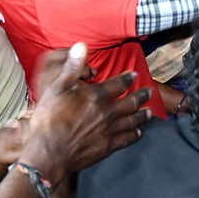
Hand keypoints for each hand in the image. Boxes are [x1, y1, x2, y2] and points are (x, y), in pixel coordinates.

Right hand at [20, 44, 153, 185]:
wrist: (49, 152)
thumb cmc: (48, 119)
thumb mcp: (56, 88)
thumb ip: (72, 68)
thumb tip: (82, 45)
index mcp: (96, 95)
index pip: (119, 84)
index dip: (128, 78)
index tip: (135, 75)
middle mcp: (107, 111)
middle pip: (131, 102)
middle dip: (142, 96)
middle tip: (149, 92)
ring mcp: (109, 130)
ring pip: (132, 120)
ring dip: (142, 115)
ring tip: (149, 112)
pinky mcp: (108, 146)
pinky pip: (127, 139)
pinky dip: (135, 134)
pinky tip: (139, 133)